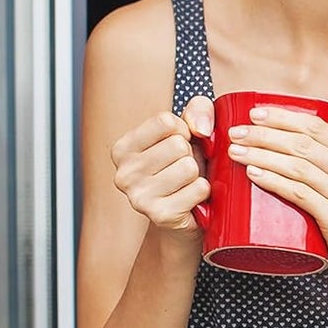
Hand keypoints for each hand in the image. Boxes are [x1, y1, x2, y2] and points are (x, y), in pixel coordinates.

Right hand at [109, 96, 214, 238]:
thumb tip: (200, 129)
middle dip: (190, 155)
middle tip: (183, 170)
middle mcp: (124, 173)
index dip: (184, 131)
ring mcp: (139, 197)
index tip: (179, 145)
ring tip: (187, 183)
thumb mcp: (189, 131)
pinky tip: (192, 199)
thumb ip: (198, 110)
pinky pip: (199, 188)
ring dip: (197, 174)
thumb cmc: (184, 168)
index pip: (165, 121)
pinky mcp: (161, 215)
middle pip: (178, 145)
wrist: (184, 217)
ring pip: (189, 167)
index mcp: (123, 149)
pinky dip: (203, 191)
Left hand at [224, 105, 327, 294]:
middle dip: (264, 134)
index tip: (254, 114)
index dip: (283, 116)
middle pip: (302, 143)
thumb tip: (283, 155)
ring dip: (261, 155)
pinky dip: (273, 181)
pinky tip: (253, 174)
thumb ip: (326, 172)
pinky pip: (299, 193)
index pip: (316, 126)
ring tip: (235, 153)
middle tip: (235, 133)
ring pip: (297, 165)